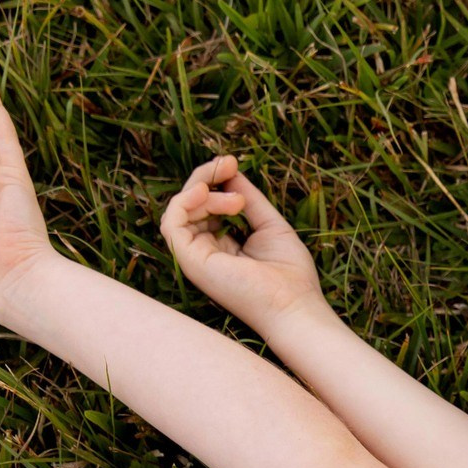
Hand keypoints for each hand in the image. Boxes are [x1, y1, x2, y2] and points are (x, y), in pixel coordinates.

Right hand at [160, 158, 323, 328]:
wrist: (295, 305)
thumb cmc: (290, 275)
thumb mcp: (270, 225)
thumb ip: (249, 200)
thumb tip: (231, 174)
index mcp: (223, 246)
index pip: (205, 205)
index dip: (214, 180)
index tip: (233, 163)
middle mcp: (206, 252)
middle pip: (189, 204)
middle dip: (205, 177)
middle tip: (229, 164)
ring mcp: (197, 258)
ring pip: (179, 210)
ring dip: (202, 190)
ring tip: (236, 200)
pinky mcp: (192, 262)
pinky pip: (172, 224)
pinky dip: (184, 202)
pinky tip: (205, 193)